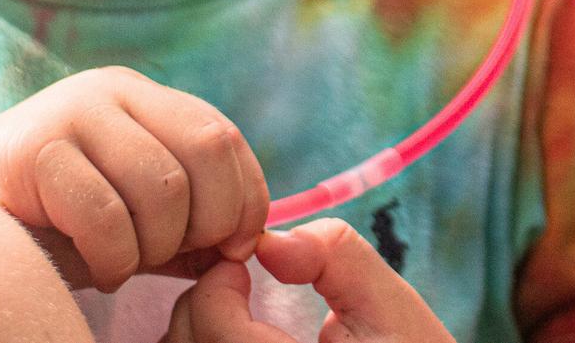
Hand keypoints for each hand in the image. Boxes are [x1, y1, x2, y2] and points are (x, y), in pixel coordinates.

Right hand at [0, 65, 269, 292]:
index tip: (231, 250)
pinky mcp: (33, 150)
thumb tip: (252, 243)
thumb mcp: (128, 218)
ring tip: (120, 263)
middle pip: (206, 151)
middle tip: (170, 261)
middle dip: (206, 223)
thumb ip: (185, 222)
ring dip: (152, 249)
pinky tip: (91, 270)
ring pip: (164, 188)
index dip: (245, 199)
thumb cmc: (44, 231)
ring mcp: (69, 113)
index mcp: (139, 97)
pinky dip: (112, 261)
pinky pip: (108, 215)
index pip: (223, 137)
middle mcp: (109, 91)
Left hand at [162, 221, 455, 342]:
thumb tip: (273, 241)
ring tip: (231, 314)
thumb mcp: (392, 309)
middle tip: (234, 285)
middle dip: (201, 304)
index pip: (212, 322)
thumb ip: (338, 258)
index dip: (219, 280)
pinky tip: (231, 338)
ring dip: (195, 332)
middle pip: (182, 342)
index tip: (244, 264)